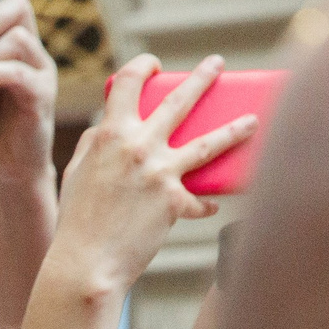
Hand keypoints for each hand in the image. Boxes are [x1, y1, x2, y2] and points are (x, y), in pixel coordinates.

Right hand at [46, 53, 255, 292]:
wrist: (86, 264)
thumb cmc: (76, 221)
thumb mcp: (74, 173)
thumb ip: (92, 144)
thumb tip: (107, 128)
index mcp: (109, 135)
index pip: (128, 82)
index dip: (142, 66)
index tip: (155, 64)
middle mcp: (139, 146)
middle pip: (180, 100)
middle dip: (203, 77)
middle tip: (219, 63)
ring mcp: (160, 173)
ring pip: (209, 142)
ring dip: (235, 129)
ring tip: (253, 120)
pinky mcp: (175, 202)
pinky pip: (200, 200)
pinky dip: (204, 205)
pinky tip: (209, 207)